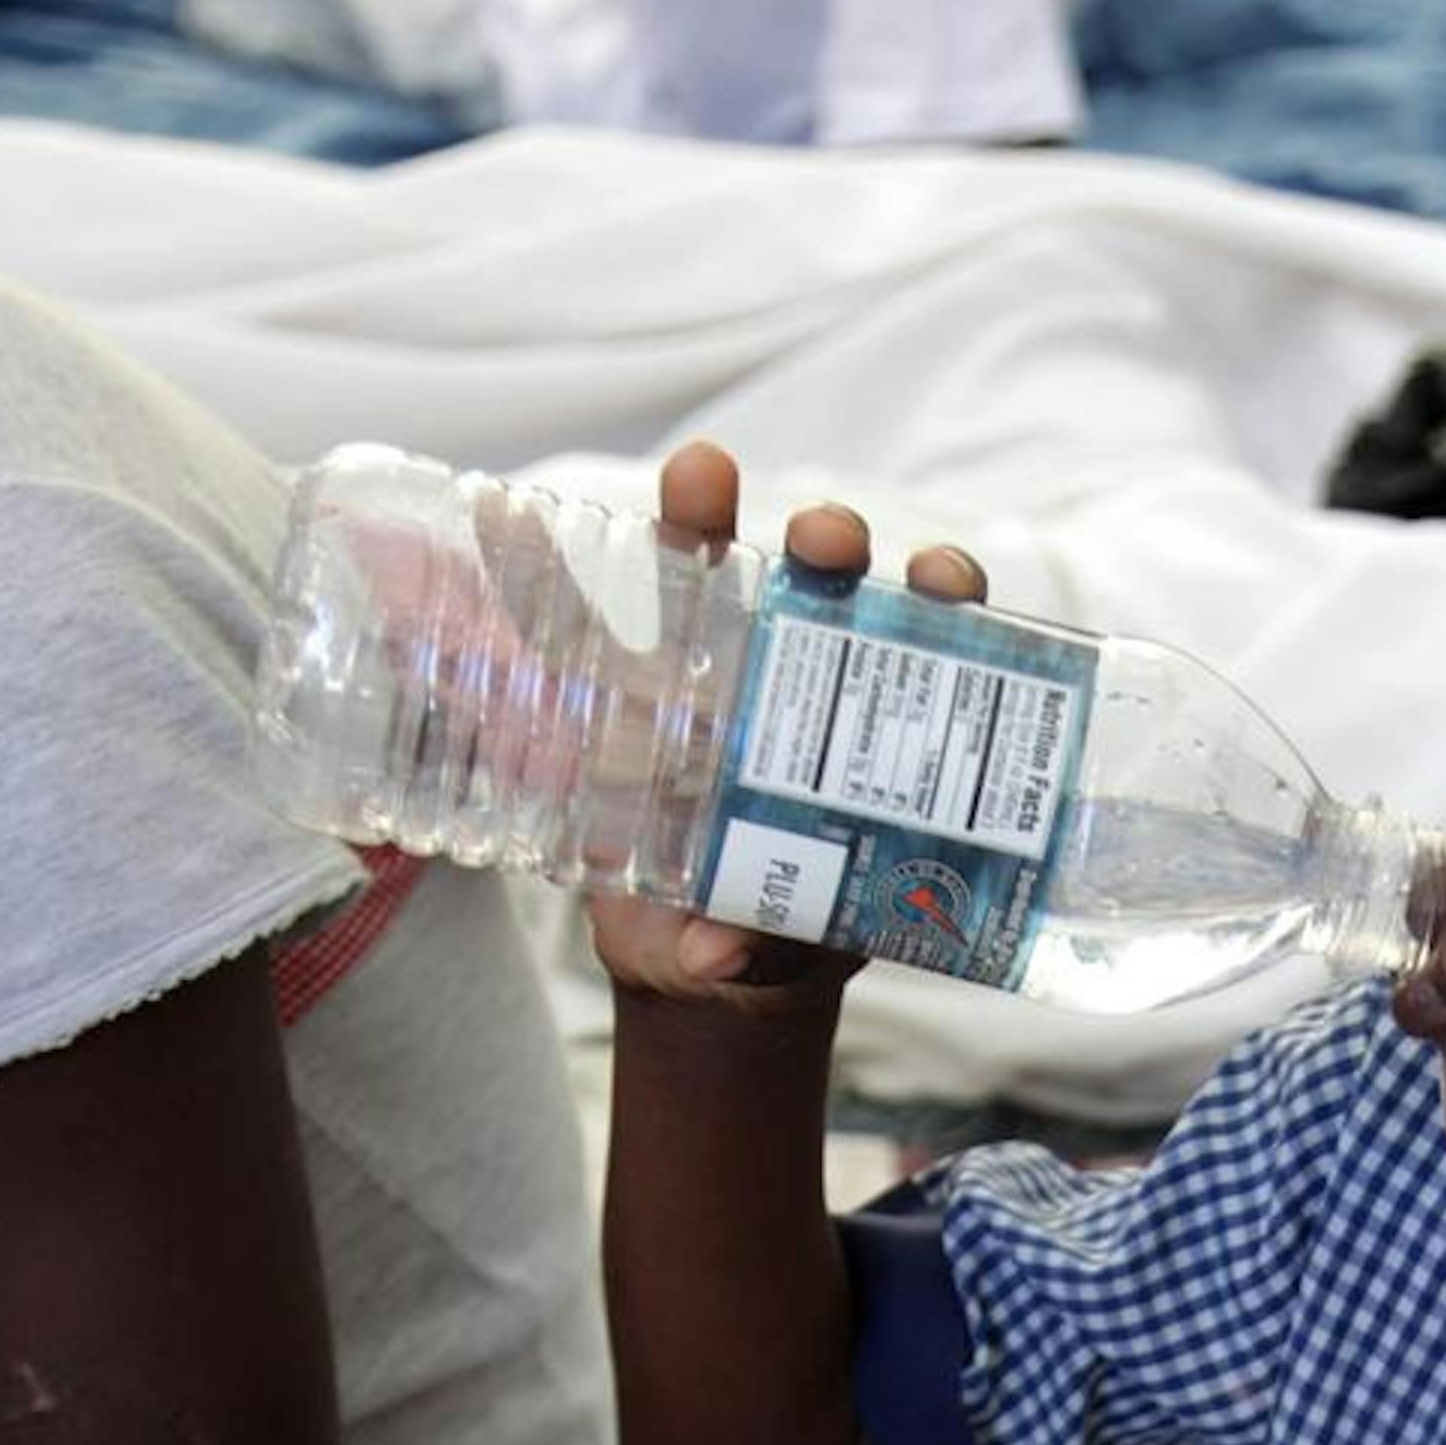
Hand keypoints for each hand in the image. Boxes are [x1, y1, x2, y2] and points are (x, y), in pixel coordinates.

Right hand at [589, 440, 990, 1002]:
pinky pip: (578, 620)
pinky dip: (539, 566)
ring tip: (701, 476)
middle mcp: (791, 689)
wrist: (699, 968)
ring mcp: (702, 681)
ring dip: (707, 515)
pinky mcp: (618, 694)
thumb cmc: (770, 947)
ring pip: (712, 575)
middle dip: (832, 545)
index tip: (941, 580)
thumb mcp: (772, 951)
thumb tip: (717, 950)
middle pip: (825, 588)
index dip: (939, 603)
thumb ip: (755, 943)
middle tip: (823, 538)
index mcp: (860, 740)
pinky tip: (504, 513)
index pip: (917, 647)